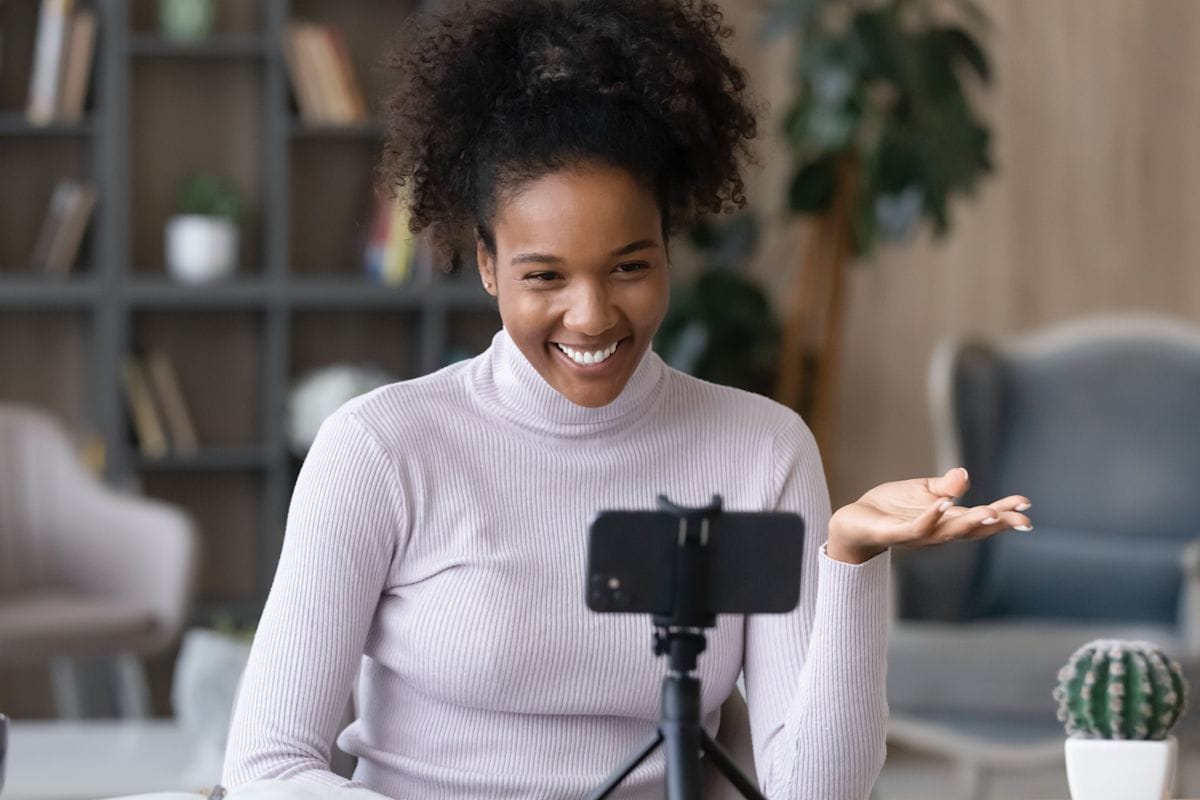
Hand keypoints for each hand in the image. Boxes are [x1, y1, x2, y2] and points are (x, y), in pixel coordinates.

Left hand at [826, 467, 1031, 563]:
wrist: (855, 522)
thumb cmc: (892, 508)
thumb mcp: (924, 491)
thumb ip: (947, 486)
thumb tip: (966, 475)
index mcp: (947, 521)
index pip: (981, 517)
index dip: (1004, 512)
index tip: (1026, 503)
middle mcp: (938, 532)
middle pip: (972, 529)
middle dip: (997, 523)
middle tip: (1023, 519)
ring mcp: (918, 535)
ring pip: (949, 532)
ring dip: (970, 523)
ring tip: (992, 512)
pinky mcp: (896, 533)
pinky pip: (917, 528)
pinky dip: (931, 517)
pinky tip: (944, 505)